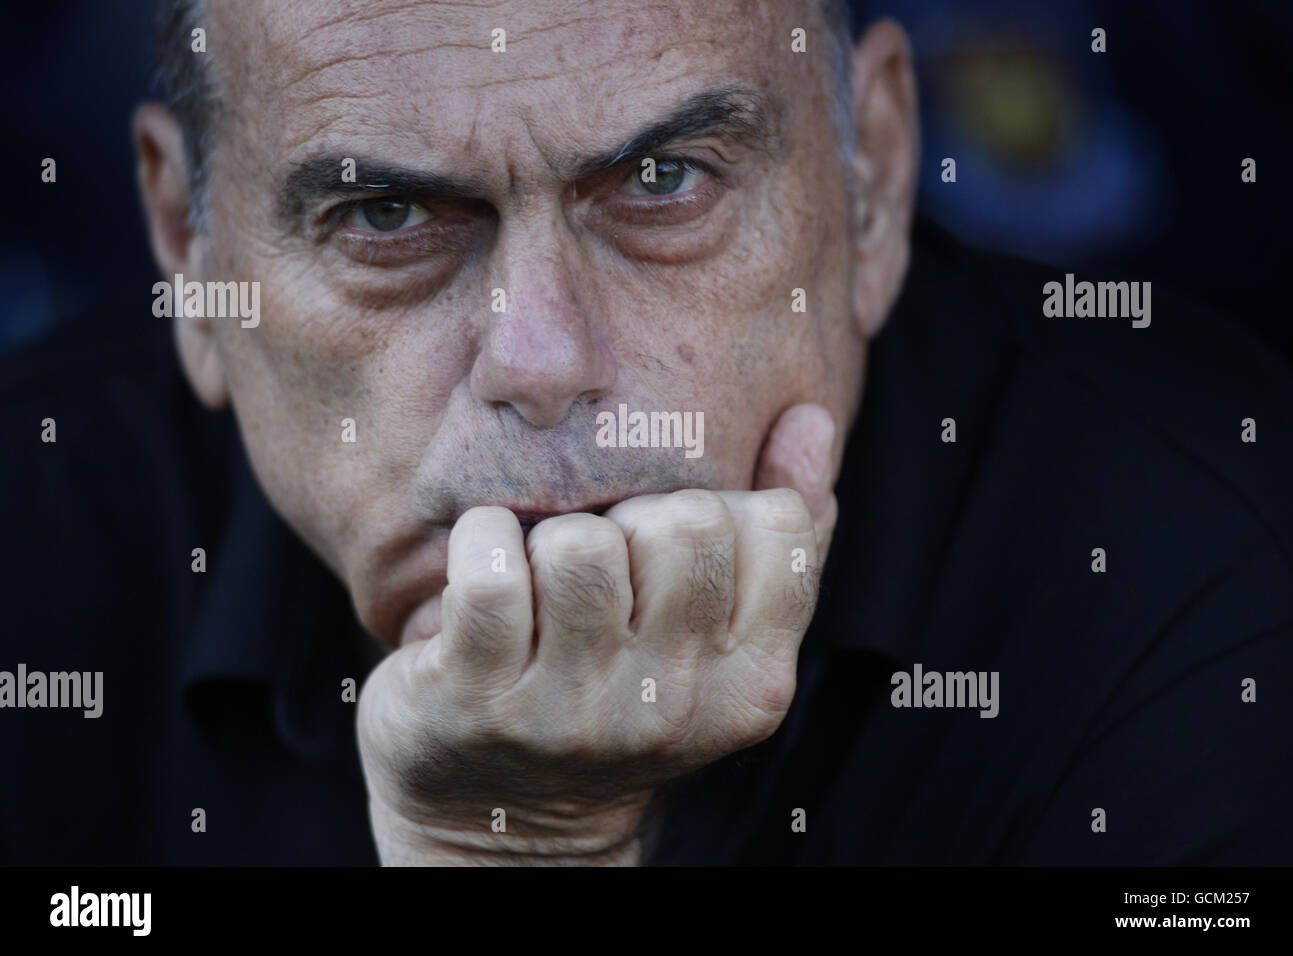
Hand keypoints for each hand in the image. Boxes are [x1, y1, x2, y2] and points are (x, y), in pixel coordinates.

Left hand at [356, 403, 837, 864]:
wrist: (507, 819)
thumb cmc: (623, 693)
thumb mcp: (718, 632)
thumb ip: (781, 531)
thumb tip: (809, 417)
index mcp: (754, 684)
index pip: (779, 523)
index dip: (721, 511)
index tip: (672, 551)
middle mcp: (674, 707)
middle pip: (684, 524)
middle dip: (638, 519)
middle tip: (607, 566)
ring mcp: (576, 711)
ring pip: (584, 545)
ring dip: (553, 537)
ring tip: (543, 579)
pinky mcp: (483, 700)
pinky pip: (492, 569)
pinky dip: (480, 539)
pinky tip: (482, 562)